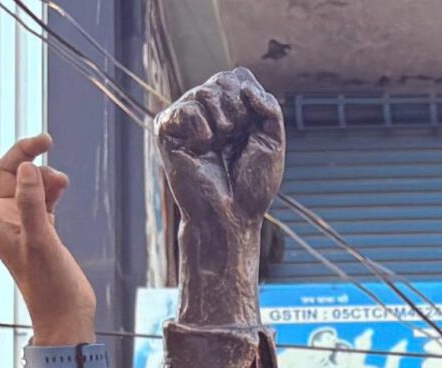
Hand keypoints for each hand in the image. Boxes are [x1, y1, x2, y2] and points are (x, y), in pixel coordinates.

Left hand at [0, 135, 94, 342]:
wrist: (66, 313)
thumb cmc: (48, 287)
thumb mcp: (40, 241)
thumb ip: (32, 203)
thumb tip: (27, 168)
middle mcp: (4, 218)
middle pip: (6, 171)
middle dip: (24, 153)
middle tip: (46, 140)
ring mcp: (24, 222)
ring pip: (28, 182)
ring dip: (45, 173)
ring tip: (62, 182)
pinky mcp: (43, 228)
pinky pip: (44, 196)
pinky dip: (53, 187)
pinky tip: (64, 187)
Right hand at [155, 69, 284, 247]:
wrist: (230, 215)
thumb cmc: (251, 185)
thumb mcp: (274, 141)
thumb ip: (269, 106)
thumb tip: (244, 82)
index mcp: (232, 110)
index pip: (239, 77)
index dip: (250, 98)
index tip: (253, 129)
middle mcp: (208, 111)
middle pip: (224, 79)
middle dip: (238, 109)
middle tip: (234, 138)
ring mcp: (187, 119)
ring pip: (205, 92)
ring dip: (221, 120)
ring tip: (219, 143)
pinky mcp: (167, 130)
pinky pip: (185, 109)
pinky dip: (200, 128)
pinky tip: (201, 147)